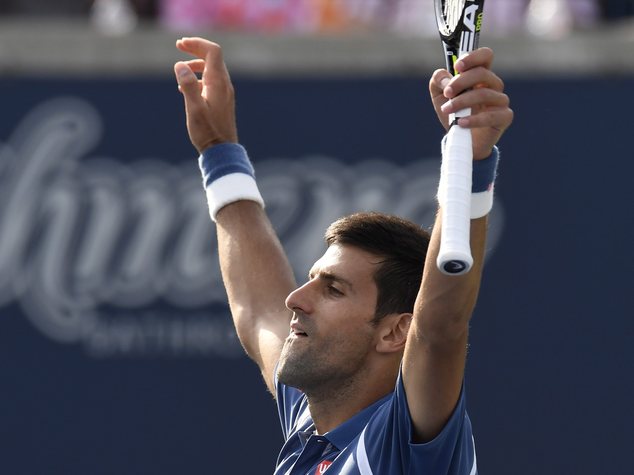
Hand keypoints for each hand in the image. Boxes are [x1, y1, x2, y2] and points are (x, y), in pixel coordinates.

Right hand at [174, 37, 237, 153]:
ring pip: (212, 69)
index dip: (197, 43)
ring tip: (180, 70)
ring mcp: (224, 93)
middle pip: (213, 57)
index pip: (212, 51)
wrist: (222, 151)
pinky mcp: (222, 101)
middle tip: (179, 47)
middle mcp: (224, 85)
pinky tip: (186, 88)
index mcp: (218, 83)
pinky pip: (211, 81)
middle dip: (196, 49)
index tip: (180, 44)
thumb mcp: (194, 109)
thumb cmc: (208, 132)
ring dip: (196, 64)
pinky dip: (199, 77)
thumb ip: (188, 86)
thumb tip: (180, 65)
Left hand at [429, 47, 512, 159]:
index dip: (473, 57)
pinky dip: (473, 119)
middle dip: (461, 82)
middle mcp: (493, 85)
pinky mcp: (504, 117)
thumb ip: (438, 82)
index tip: (458, 66)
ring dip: (462, 101)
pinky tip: (460, 123)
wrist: (462, 141)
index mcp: (480, 76)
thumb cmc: (453, 114)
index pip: (485, 56)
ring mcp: (500, 101)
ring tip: (447, 110)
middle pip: (482, 73)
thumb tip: (445, 78)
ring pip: (484, 94)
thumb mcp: (439, 96)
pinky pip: (491, 116)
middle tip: (447, 93)